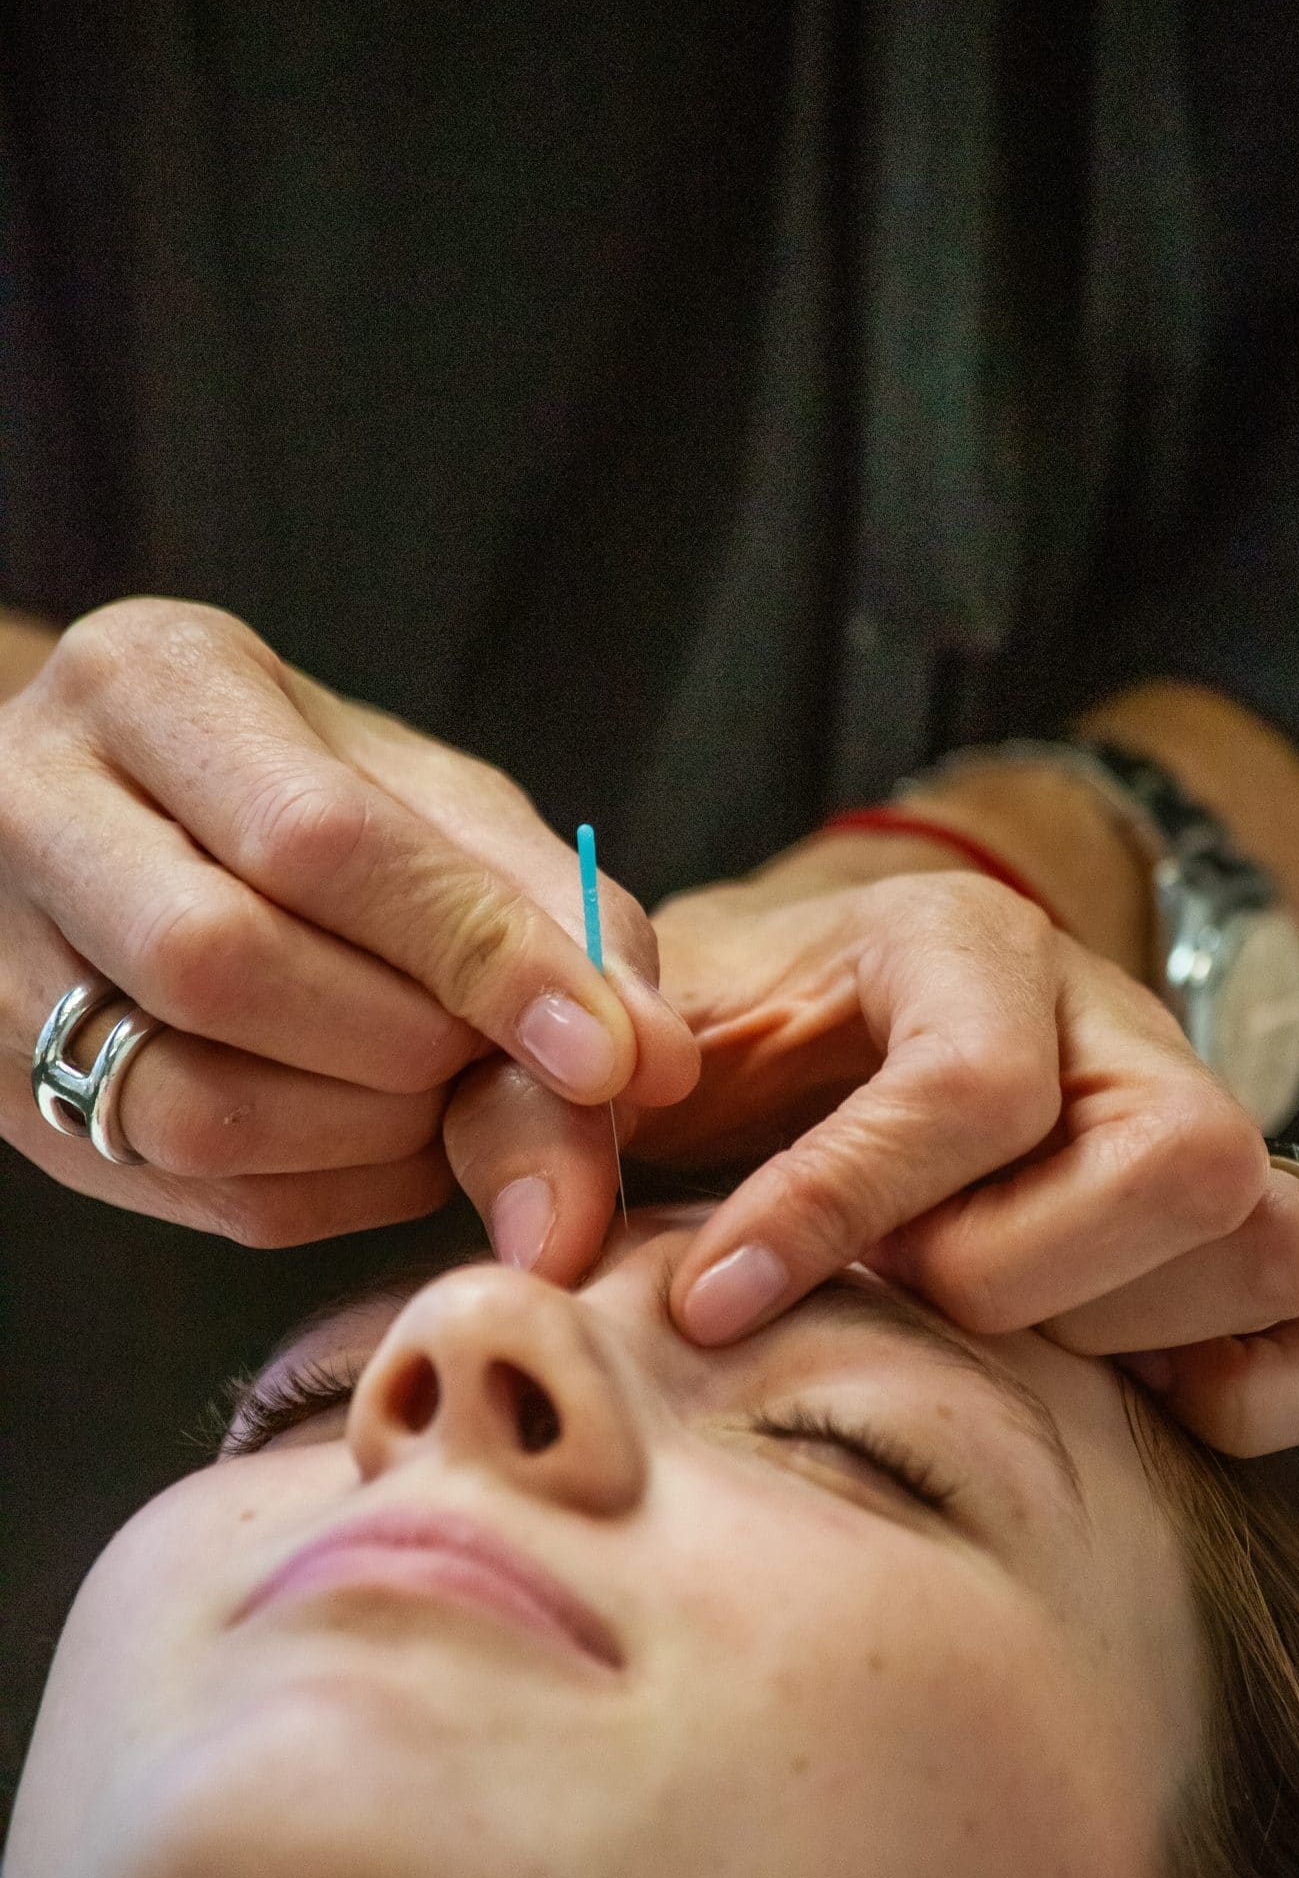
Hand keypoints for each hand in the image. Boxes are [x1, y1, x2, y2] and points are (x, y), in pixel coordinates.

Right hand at [0, 597, 697, 1243]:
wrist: (127, 829)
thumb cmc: (302, 796)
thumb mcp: (428, 799)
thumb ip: (548, 909)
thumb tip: (654, 1062)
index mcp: (153, 684)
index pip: (318, 837)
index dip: (479, 955)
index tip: (611, 1055)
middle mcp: (34, 807)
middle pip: (227, 968)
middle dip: (413, 1048)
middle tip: (500, 1060)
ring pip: (188, 1105)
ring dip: (371, 1138)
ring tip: (442, 1093)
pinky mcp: (2, 1089)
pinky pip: (190, 1190)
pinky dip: (334, 1193)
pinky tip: (388, 1146)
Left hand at [443, 861, 1298, 1452]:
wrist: (824, 1016)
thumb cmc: (725, 1041)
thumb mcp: (621, 1051)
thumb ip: (551, 1106)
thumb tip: (553, 1239)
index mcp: (959, 947)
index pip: (968, 1086)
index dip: (841, 1211)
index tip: (714, 1299)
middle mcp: (1108, 1020)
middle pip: (1173, 1157)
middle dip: (1010, 1272)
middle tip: (894, 1298)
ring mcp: (1188, 1114)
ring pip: (1265, 1231)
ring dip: (1118, 1328)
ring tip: (984, 1328)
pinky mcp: (1228, 1220)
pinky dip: (1257, 1387)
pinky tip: (1131, 1404)